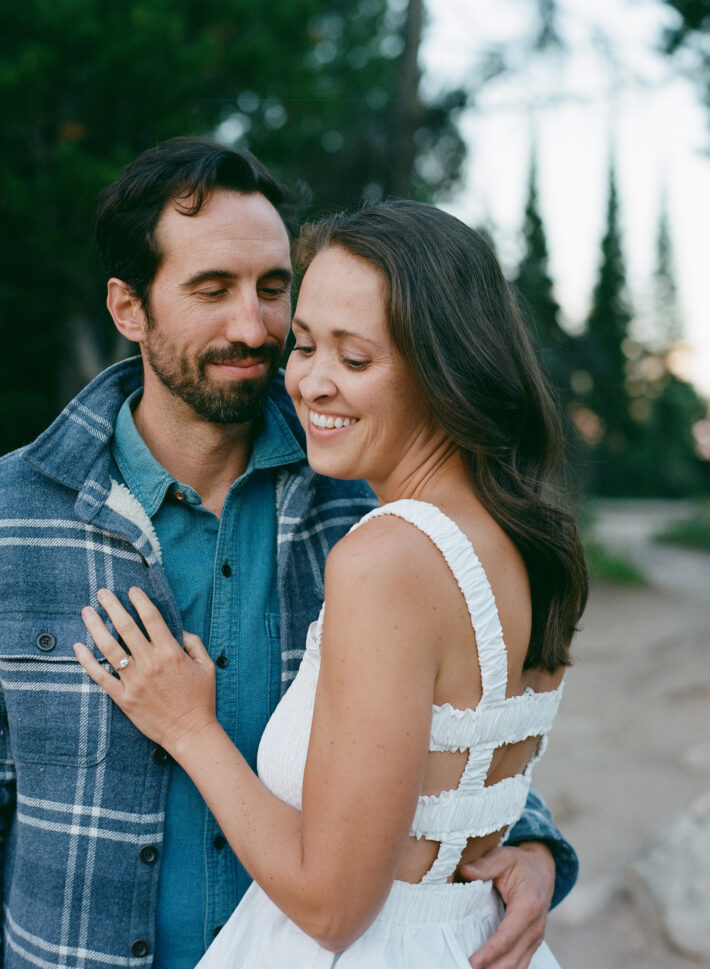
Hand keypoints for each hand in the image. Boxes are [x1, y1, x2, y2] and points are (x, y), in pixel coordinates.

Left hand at [74, 586, 216, 753]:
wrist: (191, 732)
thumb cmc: (201, 699)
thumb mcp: (206, 666)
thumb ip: (194, 643)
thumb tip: (179, 630)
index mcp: (170, 652)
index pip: (151, 618)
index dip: (140, 601)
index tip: (131, 590)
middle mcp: (150, 663)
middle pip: (126, 627)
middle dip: (112, 606)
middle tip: (102, 592)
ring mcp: (134, 681)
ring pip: (109, 648)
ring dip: (96, 627)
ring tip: (87, 612)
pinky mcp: (123, 698)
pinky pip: (100, 677)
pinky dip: (87, 661)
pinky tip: (78, 647)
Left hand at [461, 843, 554, 968]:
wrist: (542, 869)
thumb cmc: (520, 863)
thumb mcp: (503, 857)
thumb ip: (485, 865)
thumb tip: (465, 872)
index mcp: (529, 906)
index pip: (507, 936)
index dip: (489, 952)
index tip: (471, 962)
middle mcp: (535, 927)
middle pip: (512, 959)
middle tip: (465, 968)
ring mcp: (535, 938)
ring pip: (518, 966)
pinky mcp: (531, 943)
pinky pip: (519, 963)